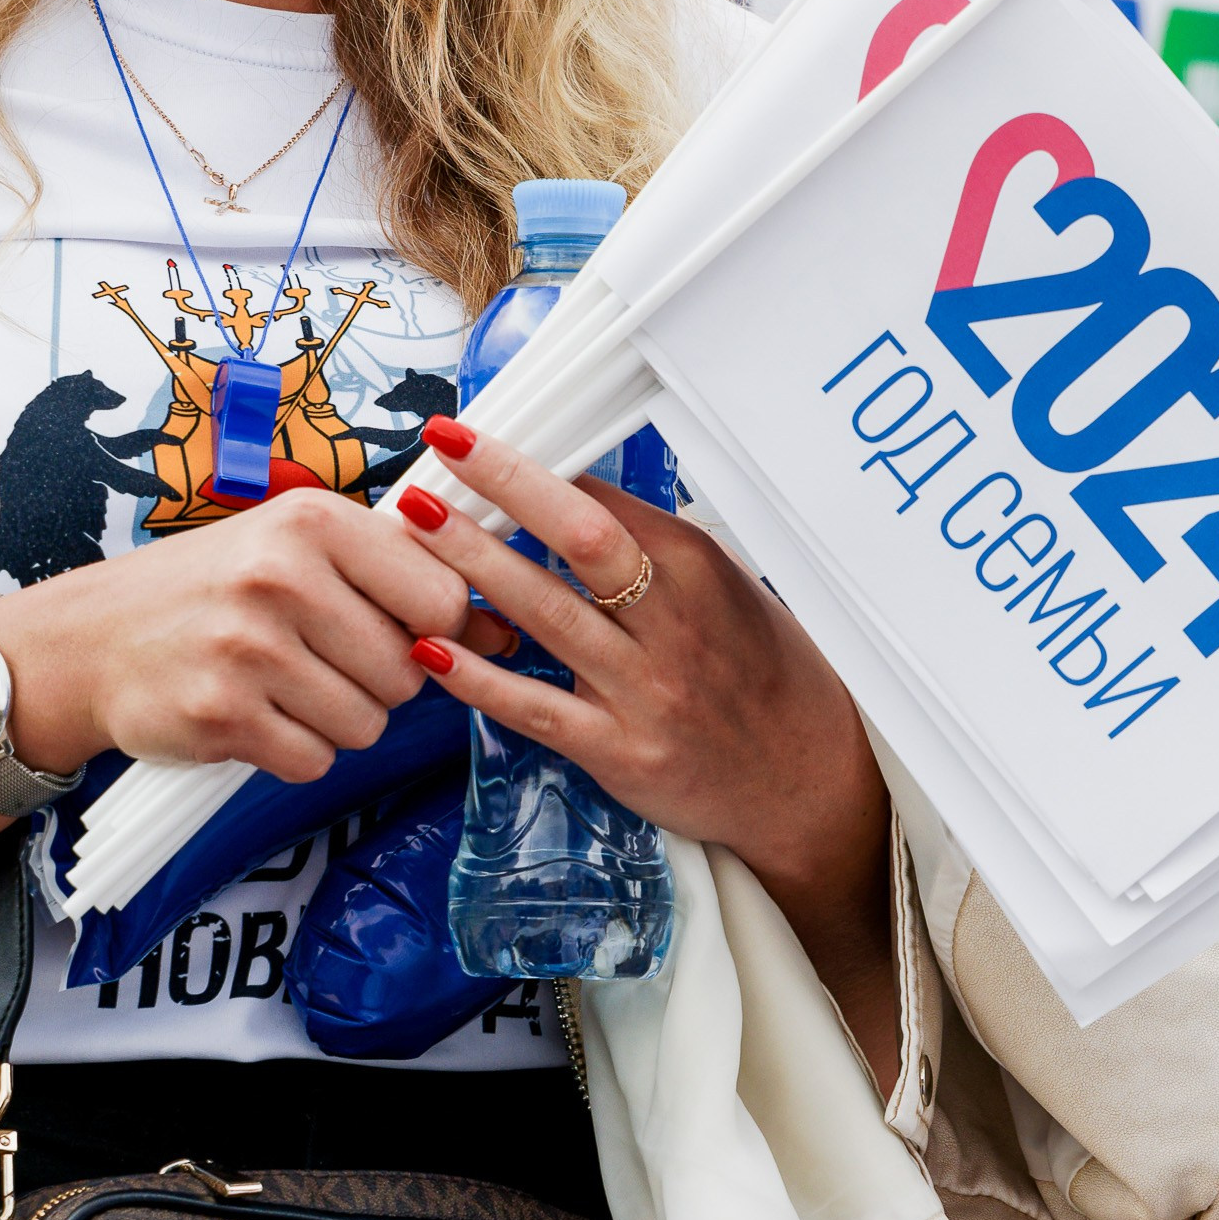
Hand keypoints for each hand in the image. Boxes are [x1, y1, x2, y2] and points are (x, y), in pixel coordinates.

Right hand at [0, 486, 472, 784]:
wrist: (90, 639)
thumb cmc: (213, 589)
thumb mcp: (300, 551)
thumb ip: (400, 579)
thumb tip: (505, 630)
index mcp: (313, 521)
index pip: (443, 598)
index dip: (434, 630)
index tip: (398, 628)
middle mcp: (281, 577)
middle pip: (408, 673)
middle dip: (379, 681)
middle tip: (320, 658)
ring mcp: (248, 649)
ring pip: (367, 724)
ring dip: (338, 720)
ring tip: (284, 684)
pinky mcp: (222, 717)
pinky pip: (315, 760)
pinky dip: (295, 750)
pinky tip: (257, 714)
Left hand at [395, 424, 897, 1082]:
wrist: (804, 782)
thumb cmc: (758, 673)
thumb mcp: (725, 591)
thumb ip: (650, 549)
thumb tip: (563, 494)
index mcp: (698, 570)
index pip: (604, 499)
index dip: (534, 464)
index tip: (478, 437)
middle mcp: (673, 623)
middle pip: (579, 538)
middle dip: (506, 484)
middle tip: (442, 448)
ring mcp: (644, 690)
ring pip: (546, 613)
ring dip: (473, 561)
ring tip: (414, 521)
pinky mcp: (620, 752)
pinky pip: (537, 709)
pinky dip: (479, 678)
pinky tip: (428, 650)